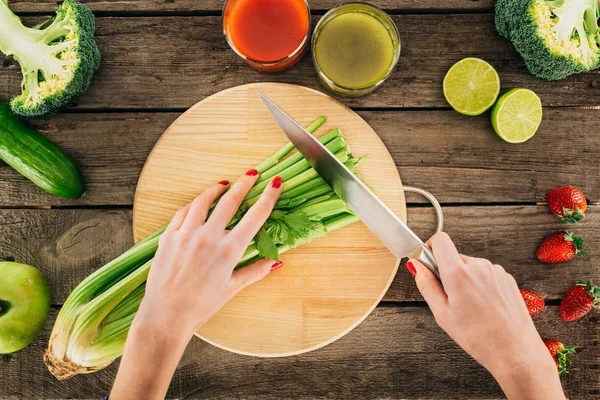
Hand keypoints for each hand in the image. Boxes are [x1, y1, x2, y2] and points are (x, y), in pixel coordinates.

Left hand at [111, 170, 282, 399]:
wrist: (166, 315)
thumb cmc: (201, 305)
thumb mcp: (232, 288)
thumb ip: (255, 271)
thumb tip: (276, 262)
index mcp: (229, 250)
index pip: (255, 216)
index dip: (268, 197)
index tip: (276, 183)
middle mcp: (208, 238)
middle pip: (230, 201)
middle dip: (244, 184)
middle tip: (252, 174)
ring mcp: (186, 234)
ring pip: (203, 201)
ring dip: (216, 189)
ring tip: (224, 184)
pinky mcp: (169, 236)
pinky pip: (183, 212)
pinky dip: (194, 204)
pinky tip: (199, 203)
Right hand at [407, 232, 563, 399]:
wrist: (515, 351)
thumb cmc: (479, 337)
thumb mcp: (442, 314)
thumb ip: (426, 285)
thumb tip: (415, 266)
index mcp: (459, 273)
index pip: (440, 240)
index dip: (430, 248)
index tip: (428, 263)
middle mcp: (478, 266)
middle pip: (454, 256)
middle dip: (447, 272)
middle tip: (450, 299)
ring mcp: (495, 271)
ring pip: (470, 267)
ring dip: (465, 280)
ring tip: (470, 307)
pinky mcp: (506, 278)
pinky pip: (485, 274)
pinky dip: (480, 285)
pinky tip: (483, 307)